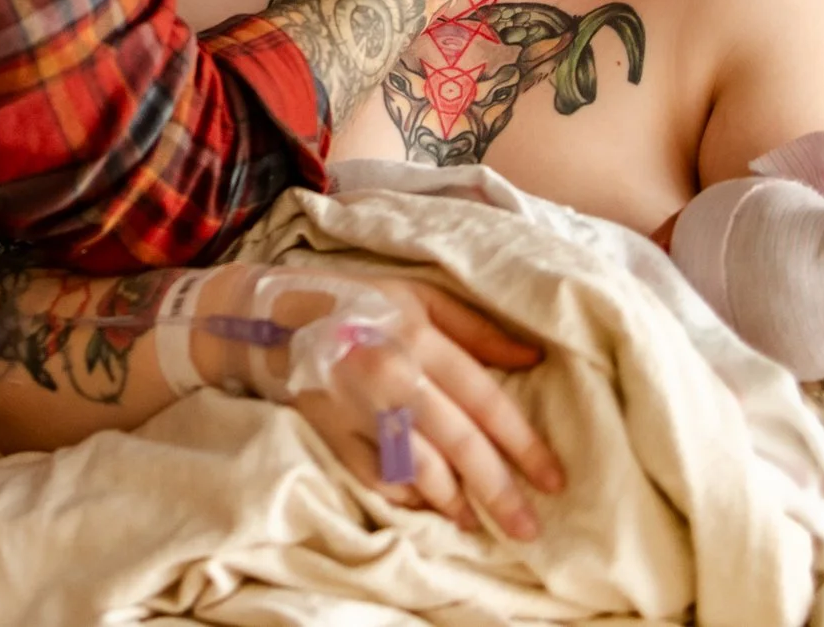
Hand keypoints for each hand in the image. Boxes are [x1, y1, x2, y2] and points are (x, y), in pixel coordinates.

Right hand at [197, 267, 564, 539]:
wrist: (271, 317)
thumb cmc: (357, 300)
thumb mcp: (420, 296)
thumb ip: (478, 328)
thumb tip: (533, 356)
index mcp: (418, 338)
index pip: (484, 400)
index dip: (523, 443)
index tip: (553, 478)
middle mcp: (391, 378)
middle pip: (458, 446)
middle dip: (498, 491)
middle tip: (528, 528)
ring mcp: (359, 411)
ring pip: (418, 471)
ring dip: (454, 503)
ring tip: (478, 522)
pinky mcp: (332, 435)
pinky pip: (377, 480)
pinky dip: (406, 499)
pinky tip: (429, 507)